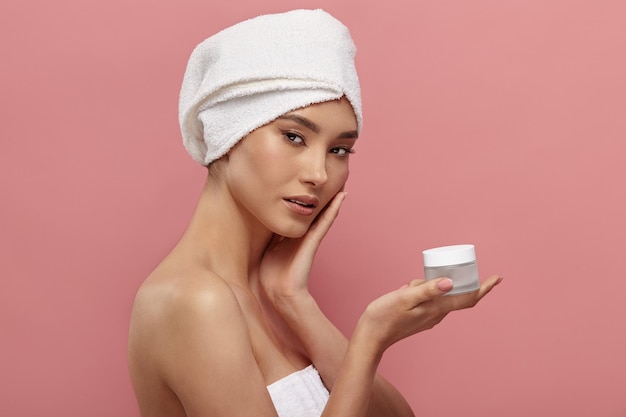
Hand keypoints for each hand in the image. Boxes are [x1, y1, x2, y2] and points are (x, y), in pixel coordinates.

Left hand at [259, 191, 346, 302]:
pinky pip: (325, 222)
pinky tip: (341, 197)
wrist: (280, 292)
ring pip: (322, 215)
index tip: (303, 186)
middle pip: (312, 212)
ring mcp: (309, 238)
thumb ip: (267, 237)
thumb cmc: (271, 275)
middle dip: (318, 199)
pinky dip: (333, 209)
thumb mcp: (265, 249)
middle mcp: (301, 234)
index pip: (297, 214)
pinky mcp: (313, 241)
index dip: (300, 201)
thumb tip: (260, 221)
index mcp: (290, 236)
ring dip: (332, 201)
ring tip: (340, 185)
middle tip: (328, 182)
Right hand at [357, 275, 502, 352]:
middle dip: (454, 281)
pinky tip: (406, 291)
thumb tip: (450, 282)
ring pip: (438, 296)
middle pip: (455, 296)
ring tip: (409, 287)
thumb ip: (427, 290)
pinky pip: (428, 301)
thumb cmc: (384, 316)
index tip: (497, 278)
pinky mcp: (419, 318)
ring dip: (428, 286)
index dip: (484, 288)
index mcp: (436, 309)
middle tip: (449, 267)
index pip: (468, 299)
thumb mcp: (404, 297)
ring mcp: (428, 318)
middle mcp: (436, 316)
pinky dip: (421, 292)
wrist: (370, 337)